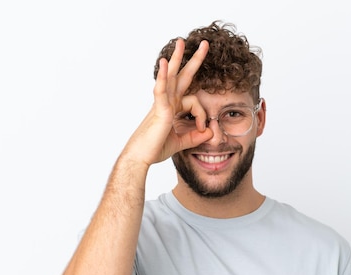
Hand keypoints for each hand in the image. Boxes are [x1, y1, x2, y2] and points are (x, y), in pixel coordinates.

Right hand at [123, 38, 210, 165]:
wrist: (140, 157)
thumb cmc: (154, 149)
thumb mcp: (181, 142)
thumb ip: (195, 136)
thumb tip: (209, 132)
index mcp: (172, 108)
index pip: (193, 100)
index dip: (203, 115)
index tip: (203, 129)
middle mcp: (167, 102)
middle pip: (182, 76)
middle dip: (193, 60)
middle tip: (204, 45)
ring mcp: (162, 103)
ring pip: (172, 76)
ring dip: (177, 58)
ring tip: (182, 42)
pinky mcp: (159, 110)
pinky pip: (161, 90)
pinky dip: (164, 77)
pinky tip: (165, 63)